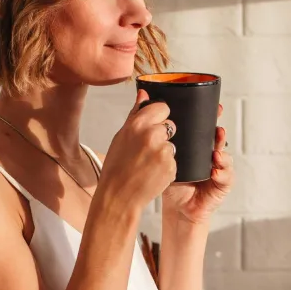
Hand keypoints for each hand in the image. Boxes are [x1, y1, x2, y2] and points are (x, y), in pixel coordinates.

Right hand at [98, 89, 176, 210]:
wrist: (118, 196)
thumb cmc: (116, 168)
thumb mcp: (121, 137)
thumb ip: (136, 114)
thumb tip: (143, 93)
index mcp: (138, 124)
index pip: (163, 107)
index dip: (159, 117)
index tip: (153, 125)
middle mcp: (152, 135)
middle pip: (170, 126)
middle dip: (163, 135)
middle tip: (147, 149)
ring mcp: (163, 151)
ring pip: (172, 144)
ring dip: (165, 151)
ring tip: (148, 163)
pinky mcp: (171, 166)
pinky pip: (174, 160)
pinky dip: (166, 166)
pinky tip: (153, 172)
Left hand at [161, 103, 233, 223]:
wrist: (177, 208)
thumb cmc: (170, 182)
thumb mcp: (162, 158)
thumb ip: (156, 135)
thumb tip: (145, 105)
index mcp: (197, 148)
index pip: (205, 130)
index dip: (211, 119)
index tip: (215, 109)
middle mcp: (209, 156)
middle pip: (218, 140)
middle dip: (219, 133)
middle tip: (217, 130)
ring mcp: (218, 169)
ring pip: (225, 157)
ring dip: (223, 152)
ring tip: (216, 152)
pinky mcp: (221, 185)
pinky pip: (226, 177)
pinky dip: (222, 173)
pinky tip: (215, 171)